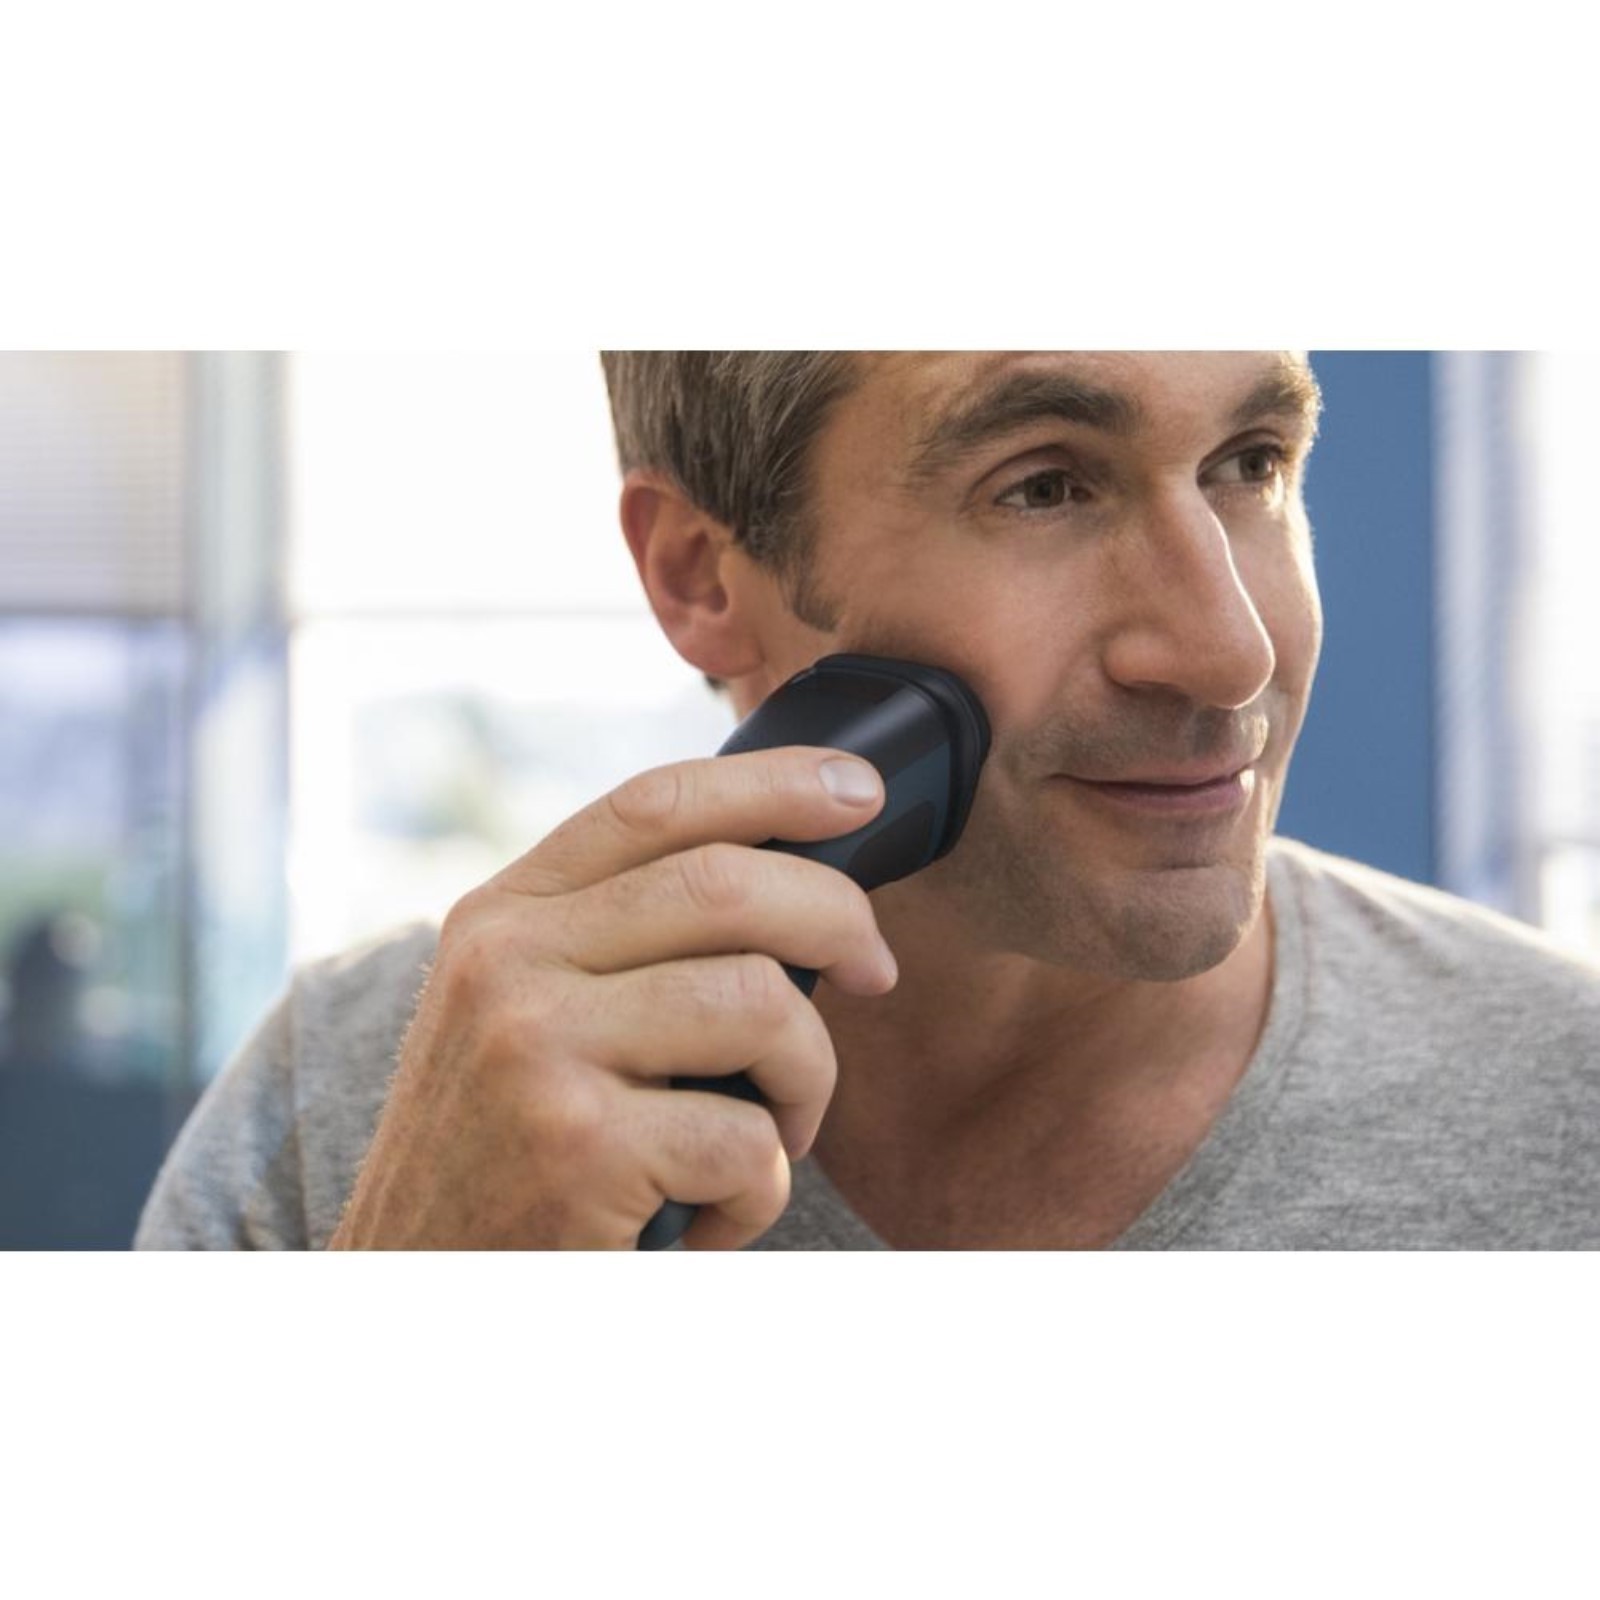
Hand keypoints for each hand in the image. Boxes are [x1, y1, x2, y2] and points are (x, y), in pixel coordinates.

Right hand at [326, 748, 896, 1249]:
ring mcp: (535, 1048)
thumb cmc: (508, 1157)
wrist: (414, 1298)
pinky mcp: (576, 1147)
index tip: (859, 791)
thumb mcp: (528, 1016)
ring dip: (808, 1078)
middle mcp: (507, 962)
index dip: (776, 782)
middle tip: (875, 972)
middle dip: (839, 919)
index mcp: (502, 915)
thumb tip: (792, 883)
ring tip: (773, 1133)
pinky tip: (709, 1218)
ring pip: (762, 1002)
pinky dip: (760, 1192)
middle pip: (728, 884)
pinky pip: (749, 1138)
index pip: (655, 805)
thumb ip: (622, 939)